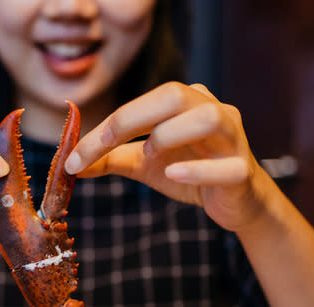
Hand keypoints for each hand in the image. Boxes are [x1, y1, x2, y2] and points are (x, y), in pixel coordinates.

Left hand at [64, 82, 272, 231]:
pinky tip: (174, 174)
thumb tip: (70, 163)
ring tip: (150, 154)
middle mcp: (213, 110)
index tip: (75, 155)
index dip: (108, 125)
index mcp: (186, 103)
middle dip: (132, 118)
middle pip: (175, 95)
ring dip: (170, 134)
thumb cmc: (189, 173)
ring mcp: (233, 139)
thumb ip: (110, 158)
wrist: (233, 204)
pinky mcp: (243, 172)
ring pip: (208, 119)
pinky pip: (227, 166)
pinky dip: (198, 170)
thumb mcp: (143, 163)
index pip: (144, 102)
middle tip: (104, 145)